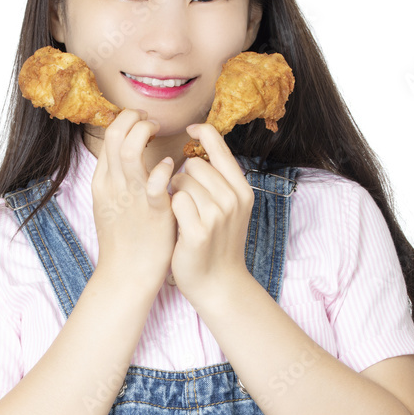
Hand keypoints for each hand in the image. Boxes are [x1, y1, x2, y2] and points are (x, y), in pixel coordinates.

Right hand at [92, 110, 175, 289]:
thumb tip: (129, 158)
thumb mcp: (111, 204)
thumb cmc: (125, 240)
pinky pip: (155, 181)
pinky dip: (164, 167)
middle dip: (135, 119)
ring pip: (131, 149)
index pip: (109, 136)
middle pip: (116, 134)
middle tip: (152, 122)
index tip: (143, 122)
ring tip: (161, 136)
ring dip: (147, 133)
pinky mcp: (152, 211)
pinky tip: (171, 167)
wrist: (126, 275)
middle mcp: (113, 184)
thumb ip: (118, 179)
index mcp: (102, 181)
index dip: (126, 121)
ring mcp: (131, 196)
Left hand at [169, 123, 254, 304]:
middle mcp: (233, 199)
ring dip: (174, 193)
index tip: (188, 130)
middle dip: (183, 177)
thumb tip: (200, 142)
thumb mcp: (229, 207)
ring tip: (182, 213)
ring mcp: (217, 215)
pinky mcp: (198, 231)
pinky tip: (177, 224)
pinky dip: (170, 209)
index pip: (220, 146)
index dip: (202, 133)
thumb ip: (219, 178)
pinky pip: (174, 201)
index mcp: (242, 190)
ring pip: (182, 181)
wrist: (219, 283)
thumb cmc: (217, 242)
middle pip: (195, 164)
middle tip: (186, 200)